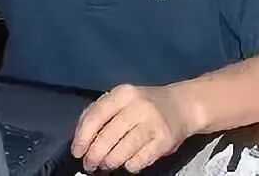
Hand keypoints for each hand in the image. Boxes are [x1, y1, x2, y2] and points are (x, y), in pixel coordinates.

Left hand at [71, 83, 197, 172]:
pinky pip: (139, 160)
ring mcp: (153, 123)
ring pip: (122, 151)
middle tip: (89, 165)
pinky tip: (127, 162)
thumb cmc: (144, 105)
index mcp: (123, 93)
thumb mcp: (122, 100)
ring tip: (106, 165)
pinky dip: (129, 165)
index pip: (95, 116)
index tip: (77, 152)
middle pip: (107, 136)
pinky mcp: (164, 141)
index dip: (82, 137)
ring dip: (110, 162)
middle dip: (94, 155)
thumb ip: (100, 113)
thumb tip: (80, 138)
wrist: (182, 106)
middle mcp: (138, 106)